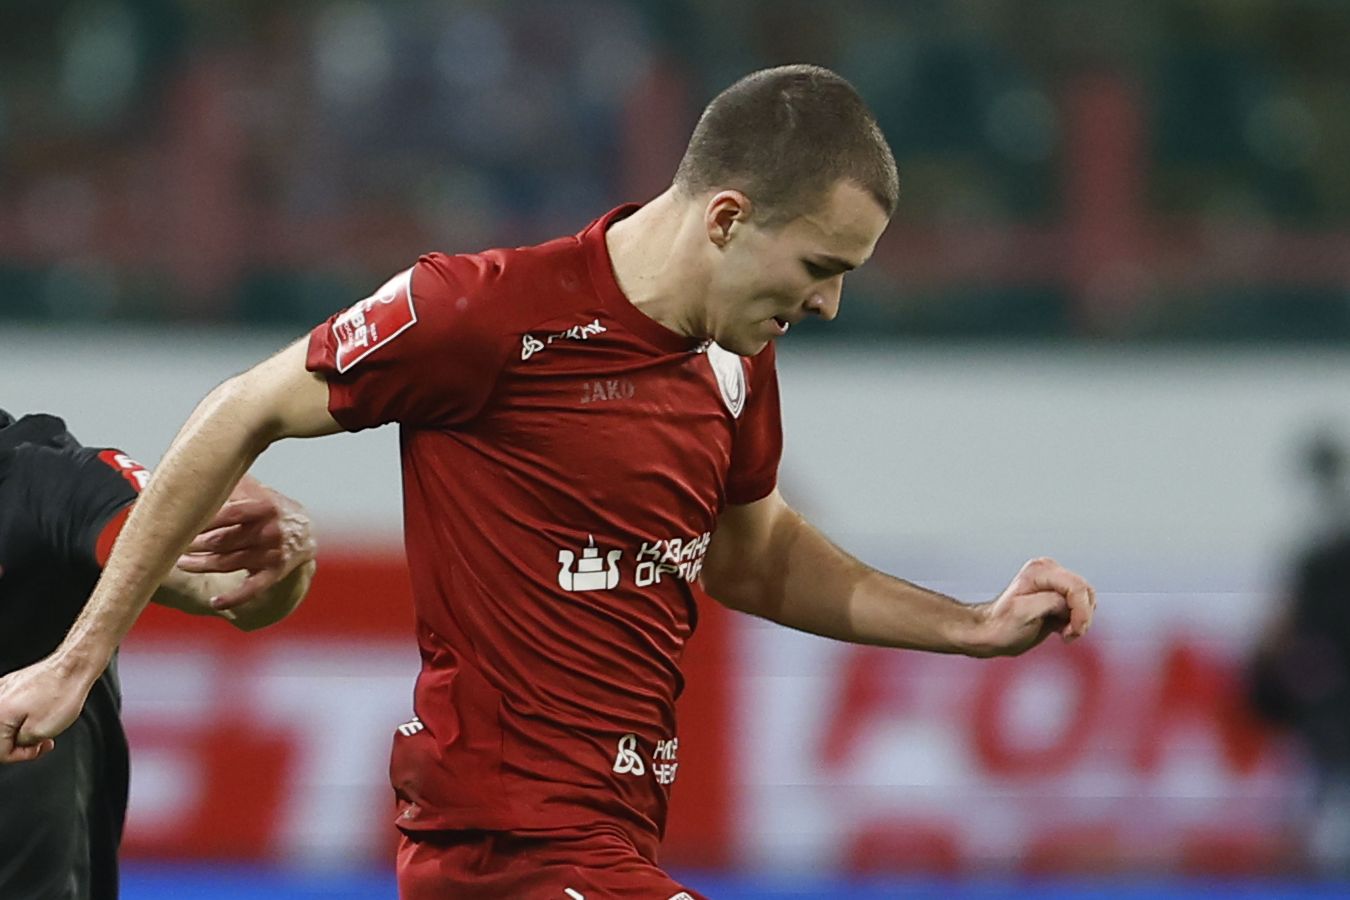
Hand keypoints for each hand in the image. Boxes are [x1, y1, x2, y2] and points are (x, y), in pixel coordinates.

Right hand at [0, 656, 92, 763]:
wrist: (73, 666)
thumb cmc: (61, 693)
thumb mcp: (40, 732)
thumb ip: (21, 744)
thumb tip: (17, 744)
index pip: (0, 751)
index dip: (22, 754)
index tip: (37, 748)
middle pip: (2, 736)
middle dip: (22, 741)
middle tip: (41, 738)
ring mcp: (3, 690)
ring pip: (8, 722)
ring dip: (25, 728)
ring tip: (45, 723)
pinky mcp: (12, 684)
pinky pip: (13, 708)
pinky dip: (26, 714)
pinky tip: (42, 711)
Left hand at [175, 475, 315, 611]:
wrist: (306, 536)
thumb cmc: (272, 510)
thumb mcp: (259, 492)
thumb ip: (236, 482)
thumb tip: (206, 458)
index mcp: (265, 507)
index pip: (227, 514)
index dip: (201, 520)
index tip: (177, 523)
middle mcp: (270, 531)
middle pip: (222, 541)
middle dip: (195, 544)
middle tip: (174, 545)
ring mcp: (273, 554)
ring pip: (228, 563)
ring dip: (201, 565)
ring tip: (181, 563)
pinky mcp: (274, 573)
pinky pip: (252, 588)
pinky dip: (234, 598)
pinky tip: (216, 603)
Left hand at [975, 557, 1095, 656]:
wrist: (991, 634)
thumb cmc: (1001, 626)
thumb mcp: (1023, 613)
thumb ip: (1050, 602)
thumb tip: (1067, 603)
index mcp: (1039, 571)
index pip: (1076, 587)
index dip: (1081, 611)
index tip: (1073, 631)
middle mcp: (1049, 571)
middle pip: (1085, 592)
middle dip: (1082, 616)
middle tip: (1068, 634)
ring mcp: (1054, 583)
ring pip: (1086, 600)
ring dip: (1080, 620)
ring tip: (1063, 633)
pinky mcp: (1058, 596)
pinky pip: (1080, 607)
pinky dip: (1076, 621)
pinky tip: (1061, 630)